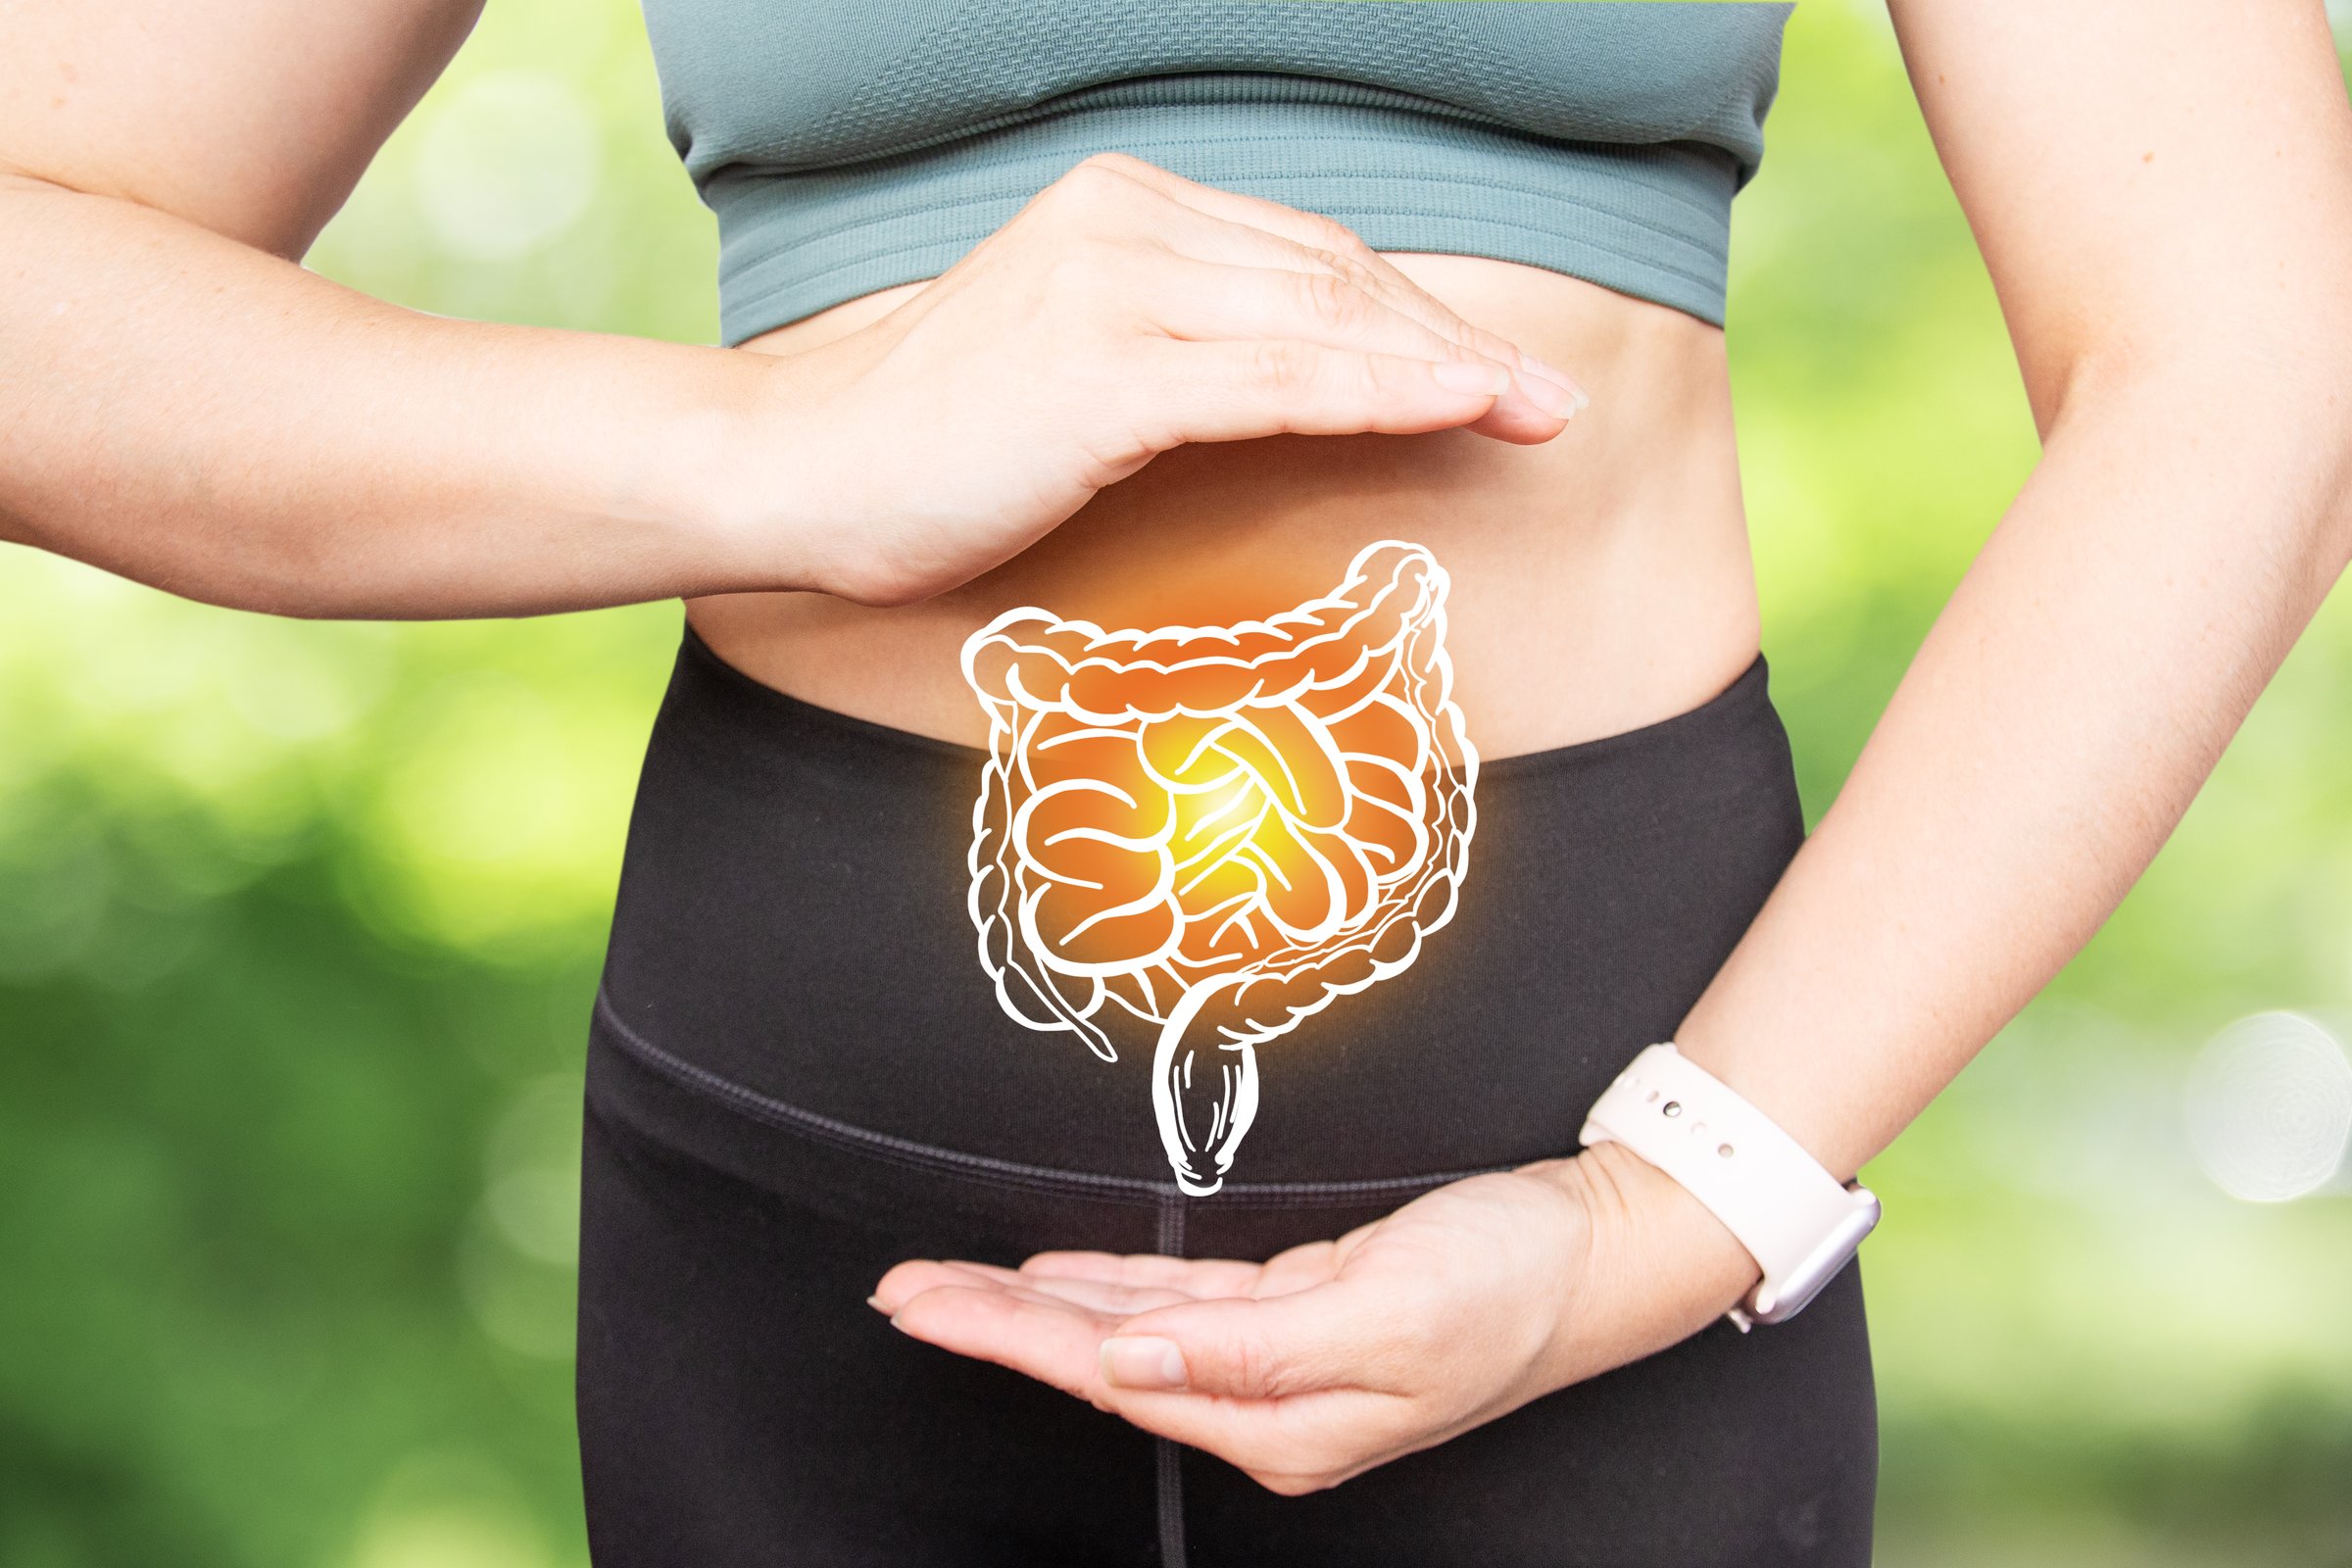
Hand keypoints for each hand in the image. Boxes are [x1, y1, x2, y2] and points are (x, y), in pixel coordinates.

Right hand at [717, 152, 1588, 605]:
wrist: (797, 471)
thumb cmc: (930, 443)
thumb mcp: (1069, 363)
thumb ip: (1174, 345)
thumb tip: (1289, 387)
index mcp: (1122, 208)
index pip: (1310, 260)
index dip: (1415, 319)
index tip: (1495, 373)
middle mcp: (1126, 222)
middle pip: (1337, 280)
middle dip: (1457, 343)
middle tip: (1550, 402)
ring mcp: (1114, 287)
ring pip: (1325, 322)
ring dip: (1450, 369)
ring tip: (1538, 415)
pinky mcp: (1103, 370)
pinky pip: (1280, 380)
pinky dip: (1383, 392)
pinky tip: (1463, 407)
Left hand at [868, 1143, 1758, 1493]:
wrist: (1597, 1249)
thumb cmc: (1515, 1285)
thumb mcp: (1389, 1316)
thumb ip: (1253, 1350)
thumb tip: (1136, 1364)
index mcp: (1284, 1423)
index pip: (1111, 1377)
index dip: (1008, 1338)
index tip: (928, 1306)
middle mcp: (1269, 1402)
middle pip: (1099, 1359)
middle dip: (993, 1324)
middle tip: (902, 1291)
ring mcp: (1281, 1358)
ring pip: (1126, 1330)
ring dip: (1034, 1306)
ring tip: (948, 1287)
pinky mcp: (1297, 1309)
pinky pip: (1175, 1303)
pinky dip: (1106, 1287)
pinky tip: (1054, 1281)